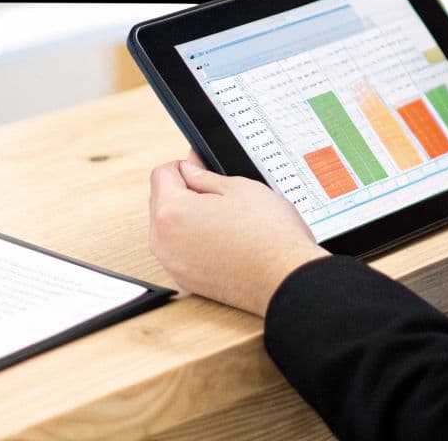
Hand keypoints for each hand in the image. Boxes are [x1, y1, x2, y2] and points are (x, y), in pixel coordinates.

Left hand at [148, 156, 329, 315]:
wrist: (286, 278)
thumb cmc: (268, 234)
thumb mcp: (238, 187)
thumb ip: (204, 175)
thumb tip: (190, 169)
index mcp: (171, 212)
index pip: (161, 174)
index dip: (183, 166)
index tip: (200, 170)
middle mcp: (163, 242)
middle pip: (161, 202)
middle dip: (184, 193)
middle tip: (219, 195)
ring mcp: (173, 265)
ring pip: (170, 228)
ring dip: (188, 218)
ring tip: (224, 219)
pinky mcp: (187, 281)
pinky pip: (181, 252)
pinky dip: (195, 243)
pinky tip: (224, 240)